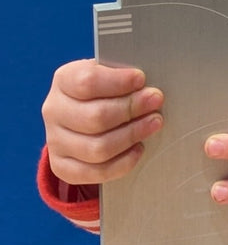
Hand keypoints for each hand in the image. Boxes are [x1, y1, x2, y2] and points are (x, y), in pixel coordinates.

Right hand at [42, 60, 163, 185]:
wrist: (85, 111)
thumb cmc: (105, 87)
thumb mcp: (110, 72)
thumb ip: (124, 74)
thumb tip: (147, 86)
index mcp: (63, 80)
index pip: (87, 82)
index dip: (118, 82)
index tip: (141, 79)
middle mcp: (54, 111)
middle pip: (95, 117)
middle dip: (132, 109)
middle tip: (156, 101)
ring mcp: (55, 141)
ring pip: (97, 148)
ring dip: (132, 135)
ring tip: (153, 123)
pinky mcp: (62, 166)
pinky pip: (95, 172)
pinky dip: (122, 163)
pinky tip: (138, 148)